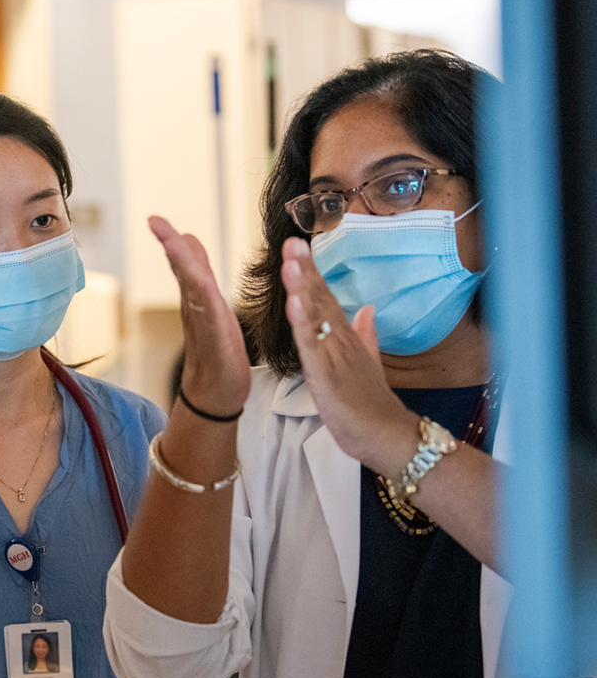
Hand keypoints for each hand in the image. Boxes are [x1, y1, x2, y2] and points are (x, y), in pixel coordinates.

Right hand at [148, 216, 249, 414]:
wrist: (216, 395)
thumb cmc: (216, 355)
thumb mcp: (212, 310)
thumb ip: (201, 279)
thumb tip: (190, 245)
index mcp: (198, 299)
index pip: (185, 264)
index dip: (172, 240)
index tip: (155, 220)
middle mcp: (197, 307)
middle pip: (183, 270)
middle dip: (170, 243)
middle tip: (155, 222)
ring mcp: (205, 321)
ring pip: (192, 284)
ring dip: (181, 261)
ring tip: (168, 237)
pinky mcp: (216, 336)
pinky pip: (207, 307)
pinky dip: (199, 287)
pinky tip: (195, 273)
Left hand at [280, 237, 414, 468]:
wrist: (386, 435)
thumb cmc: (370, 402)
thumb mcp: (366, 363)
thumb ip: (365, 335)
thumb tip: (367, 310)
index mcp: (344, 337)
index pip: (325, 298)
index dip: (311, 272)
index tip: (297, 246)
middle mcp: (340, 341)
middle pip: (320, 299)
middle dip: (305, 270)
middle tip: (292, 241)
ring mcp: (335, 356)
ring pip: (316, 317)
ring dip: (303, 288)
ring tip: (291, 262)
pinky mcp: (328, 376)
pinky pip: (313, 347)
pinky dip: (304, 325)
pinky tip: (294, 305)